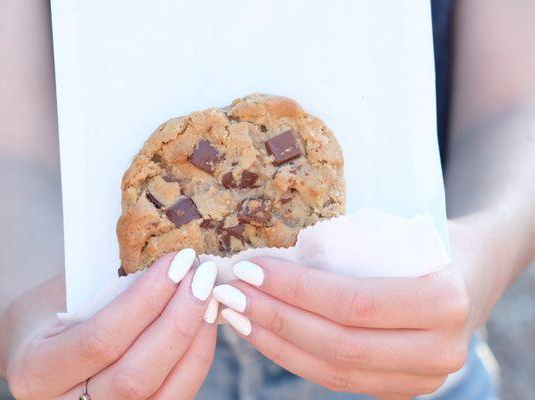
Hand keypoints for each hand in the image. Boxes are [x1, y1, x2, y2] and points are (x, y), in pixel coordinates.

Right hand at [0, 249, 218, 399]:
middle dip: (178, 322)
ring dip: (194, 341)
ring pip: (162, 394)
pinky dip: (196, 360)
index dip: (146, 300)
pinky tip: (206, 325)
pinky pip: (175, 398)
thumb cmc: (55, 307)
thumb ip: (113, 284)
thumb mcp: (70, 289)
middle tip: (202, 276)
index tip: (177, 261)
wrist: (39, 345)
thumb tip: (173, 264)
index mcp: (35, 370)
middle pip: (135, 377)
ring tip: (209, 297)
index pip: (100, 340)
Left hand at [214, 255, 472, 398]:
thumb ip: (352, 248)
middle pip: (339, 345)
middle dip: (276, 317)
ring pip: (333, 372)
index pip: (353, 303)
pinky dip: (295, 358)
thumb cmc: (431, 241)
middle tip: (231, 292)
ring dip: (276, 343)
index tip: (250, 268)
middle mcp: (440, 349)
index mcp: (444, 300)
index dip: (295, 290)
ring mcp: (423, 378)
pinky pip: (338, 380)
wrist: (473, 273)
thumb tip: (267, 256)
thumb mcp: (403, 231)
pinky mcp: (401, 388)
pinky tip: (264, 334)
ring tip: (236, 315)